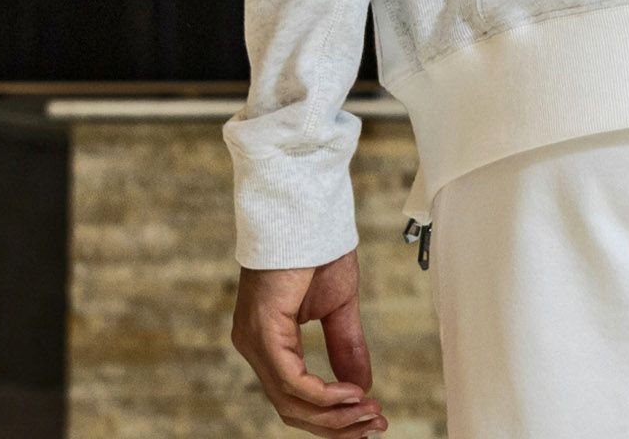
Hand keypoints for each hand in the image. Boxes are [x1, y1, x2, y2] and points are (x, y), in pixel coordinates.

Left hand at [232, 250, 387, 434]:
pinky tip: (352, 395)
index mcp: (268, 341)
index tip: (369, 418)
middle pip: (291, 408)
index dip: (332, 415)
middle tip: (375, 426)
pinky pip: (291, 381)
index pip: (294, 396)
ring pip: (290, 402)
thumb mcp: (339, 306)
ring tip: (369, 413)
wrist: (306, 211)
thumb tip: (361, 386)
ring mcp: (254, 341)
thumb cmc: (318, 247)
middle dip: (336, 425)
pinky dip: (324, 394)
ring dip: (334, 415)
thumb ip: (346, 346)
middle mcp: (253, 346)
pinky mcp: (263, 332)